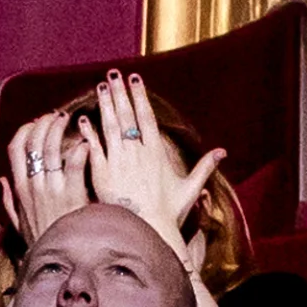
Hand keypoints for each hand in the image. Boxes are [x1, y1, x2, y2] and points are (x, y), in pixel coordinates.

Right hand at [0, 108, 94, 252]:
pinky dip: (79, 148)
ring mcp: (52, 189)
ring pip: (51, 146)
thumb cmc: (43, 241)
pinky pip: (74, 163)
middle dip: (44, 123)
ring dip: (59, 128)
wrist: (61, 263)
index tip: (35, 122)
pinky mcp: (73, 194)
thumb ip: (9, 201)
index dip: (25, 130)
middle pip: (33, 141)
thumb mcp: (19, 222)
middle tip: (56, 116)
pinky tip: (86, 141)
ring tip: (69, 120)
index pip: (15, 149)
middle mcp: (33, 186)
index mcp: (20, 189)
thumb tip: (1, 181)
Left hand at [81, 72, 226, 268]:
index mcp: (156, 154)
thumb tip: (223, 152)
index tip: (134, 79)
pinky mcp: (102, 175)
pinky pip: (94, 149)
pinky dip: (88, 133)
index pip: (146, 118)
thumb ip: (204, 168)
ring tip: (99, 87)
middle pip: (126, 117)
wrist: (147, 232)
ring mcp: (118, 162)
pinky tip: (83, 119)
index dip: (140, 97)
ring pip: (110, 128)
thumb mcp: (190, 189)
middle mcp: (137, 153)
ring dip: (104, 106)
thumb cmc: (168, 214)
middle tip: (112, 74)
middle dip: (119, 93)